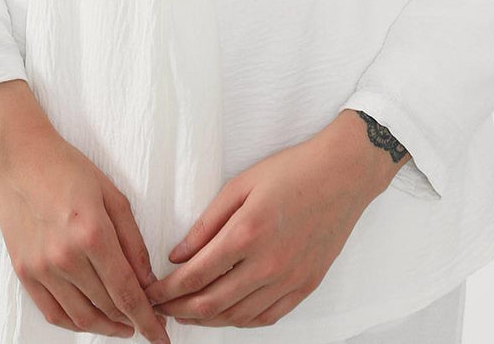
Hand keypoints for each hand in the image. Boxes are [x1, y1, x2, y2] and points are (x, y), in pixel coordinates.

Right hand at [0, 122, 170, 343]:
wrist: (20, 159)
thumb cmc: (69, 170)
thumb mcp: (112, 195)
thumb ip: (133, 241)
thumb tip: (148, 281)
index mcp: (93, 234)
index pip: (127, 292)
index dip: (147, 319)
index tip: (161, 335)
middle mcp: (66, 257)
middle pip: (107, 307)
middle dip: (132, 320)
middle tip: (148, 321)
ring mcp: (42, 268)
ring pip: (82, 317)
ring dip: (106, 327)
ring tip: (123, 326)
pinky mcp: (24, 273)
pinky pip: (54, 314)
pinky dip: (75, 323)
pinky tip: (92, 319)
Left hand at [143, 115, 394, 329]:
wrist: (342, 175)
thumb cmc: (291, 171)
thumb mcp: (240, 185)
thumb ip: (206, 223)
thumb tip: (178, 255)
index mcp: (247, 233)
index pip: (195, 275)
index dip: (167, 289)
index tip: (150, 292)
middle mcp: (268, 264)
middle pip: (212, 304)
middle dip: (179, 309)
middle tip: (160, 308)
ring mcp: (289, 280)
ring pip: (237, 317)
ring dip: (207, 320)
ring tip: (187, 313)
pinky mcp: (305, 286)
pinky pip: (266, 317)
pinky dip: (240, 321)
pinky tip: (226, 315)